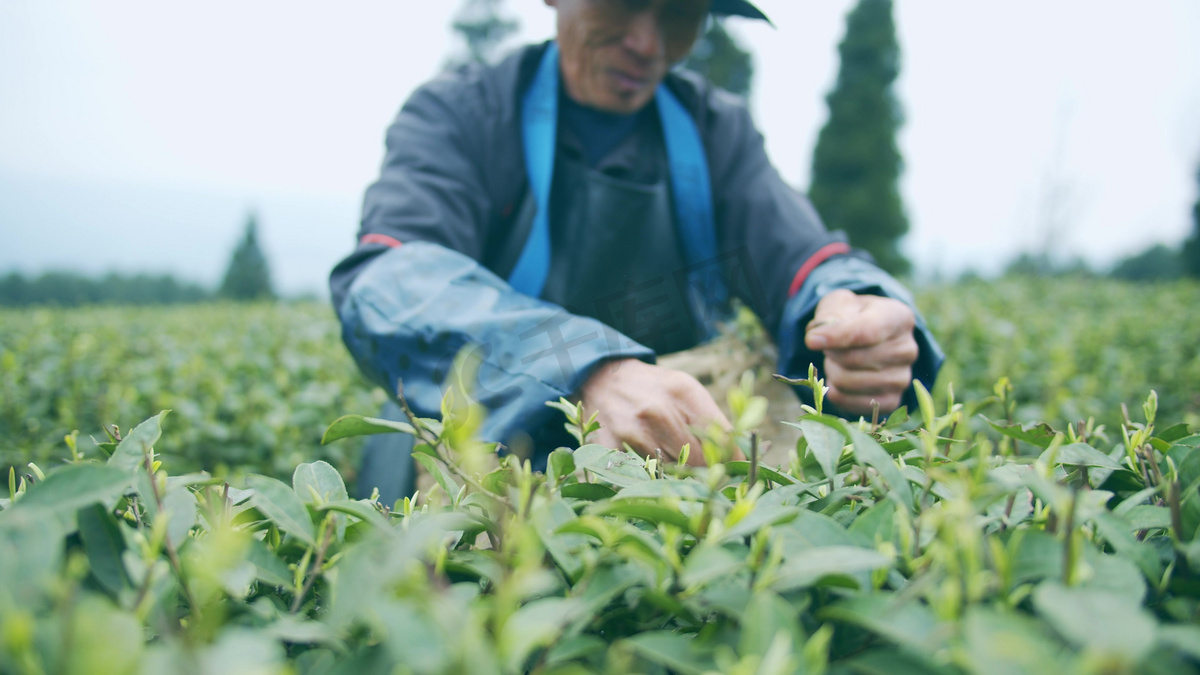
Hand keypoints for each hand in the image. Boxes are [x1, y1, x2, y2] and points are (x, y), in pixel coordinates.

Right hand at [579, 359, 740, 464]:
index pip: (723, 439)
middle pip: (699, 461)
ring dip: (676, 477)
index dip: (732, 461)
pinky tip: (647, 473)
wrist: (603, 376)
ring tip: (674, 470)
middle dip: (706, 473)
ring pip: (671, 473)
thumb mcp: (687, 391)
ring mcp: (632, 429)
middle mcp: (659, 410)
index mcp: (684, 392)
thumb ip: (714, 421)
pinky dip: (645, 480)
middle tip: (706, 477)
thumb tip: (740, 459)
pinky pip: (637, 477)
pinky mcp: (608, 446)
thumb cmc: (654, 388)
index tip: (734, 472)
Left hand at [804, 289, 918, 415]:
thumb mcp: (839, 303)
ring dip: (832, 371)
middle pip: (852, 359)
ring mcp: (902, 378)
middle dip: (831, 352)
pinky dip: (834, 391)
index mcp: (899, 317)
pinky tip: (840, 376)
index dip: (837, 337)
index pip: (867, 331)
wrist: (865, 337)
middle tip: (831, 345)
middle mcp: (908, 349)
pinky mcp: (891, 401)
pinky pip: (848, 402)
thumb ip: (829, 314)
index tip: (811, 340)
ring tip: (837, 360)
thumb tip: (815, 339)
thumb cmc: (851, 316)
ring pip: (847, 382)